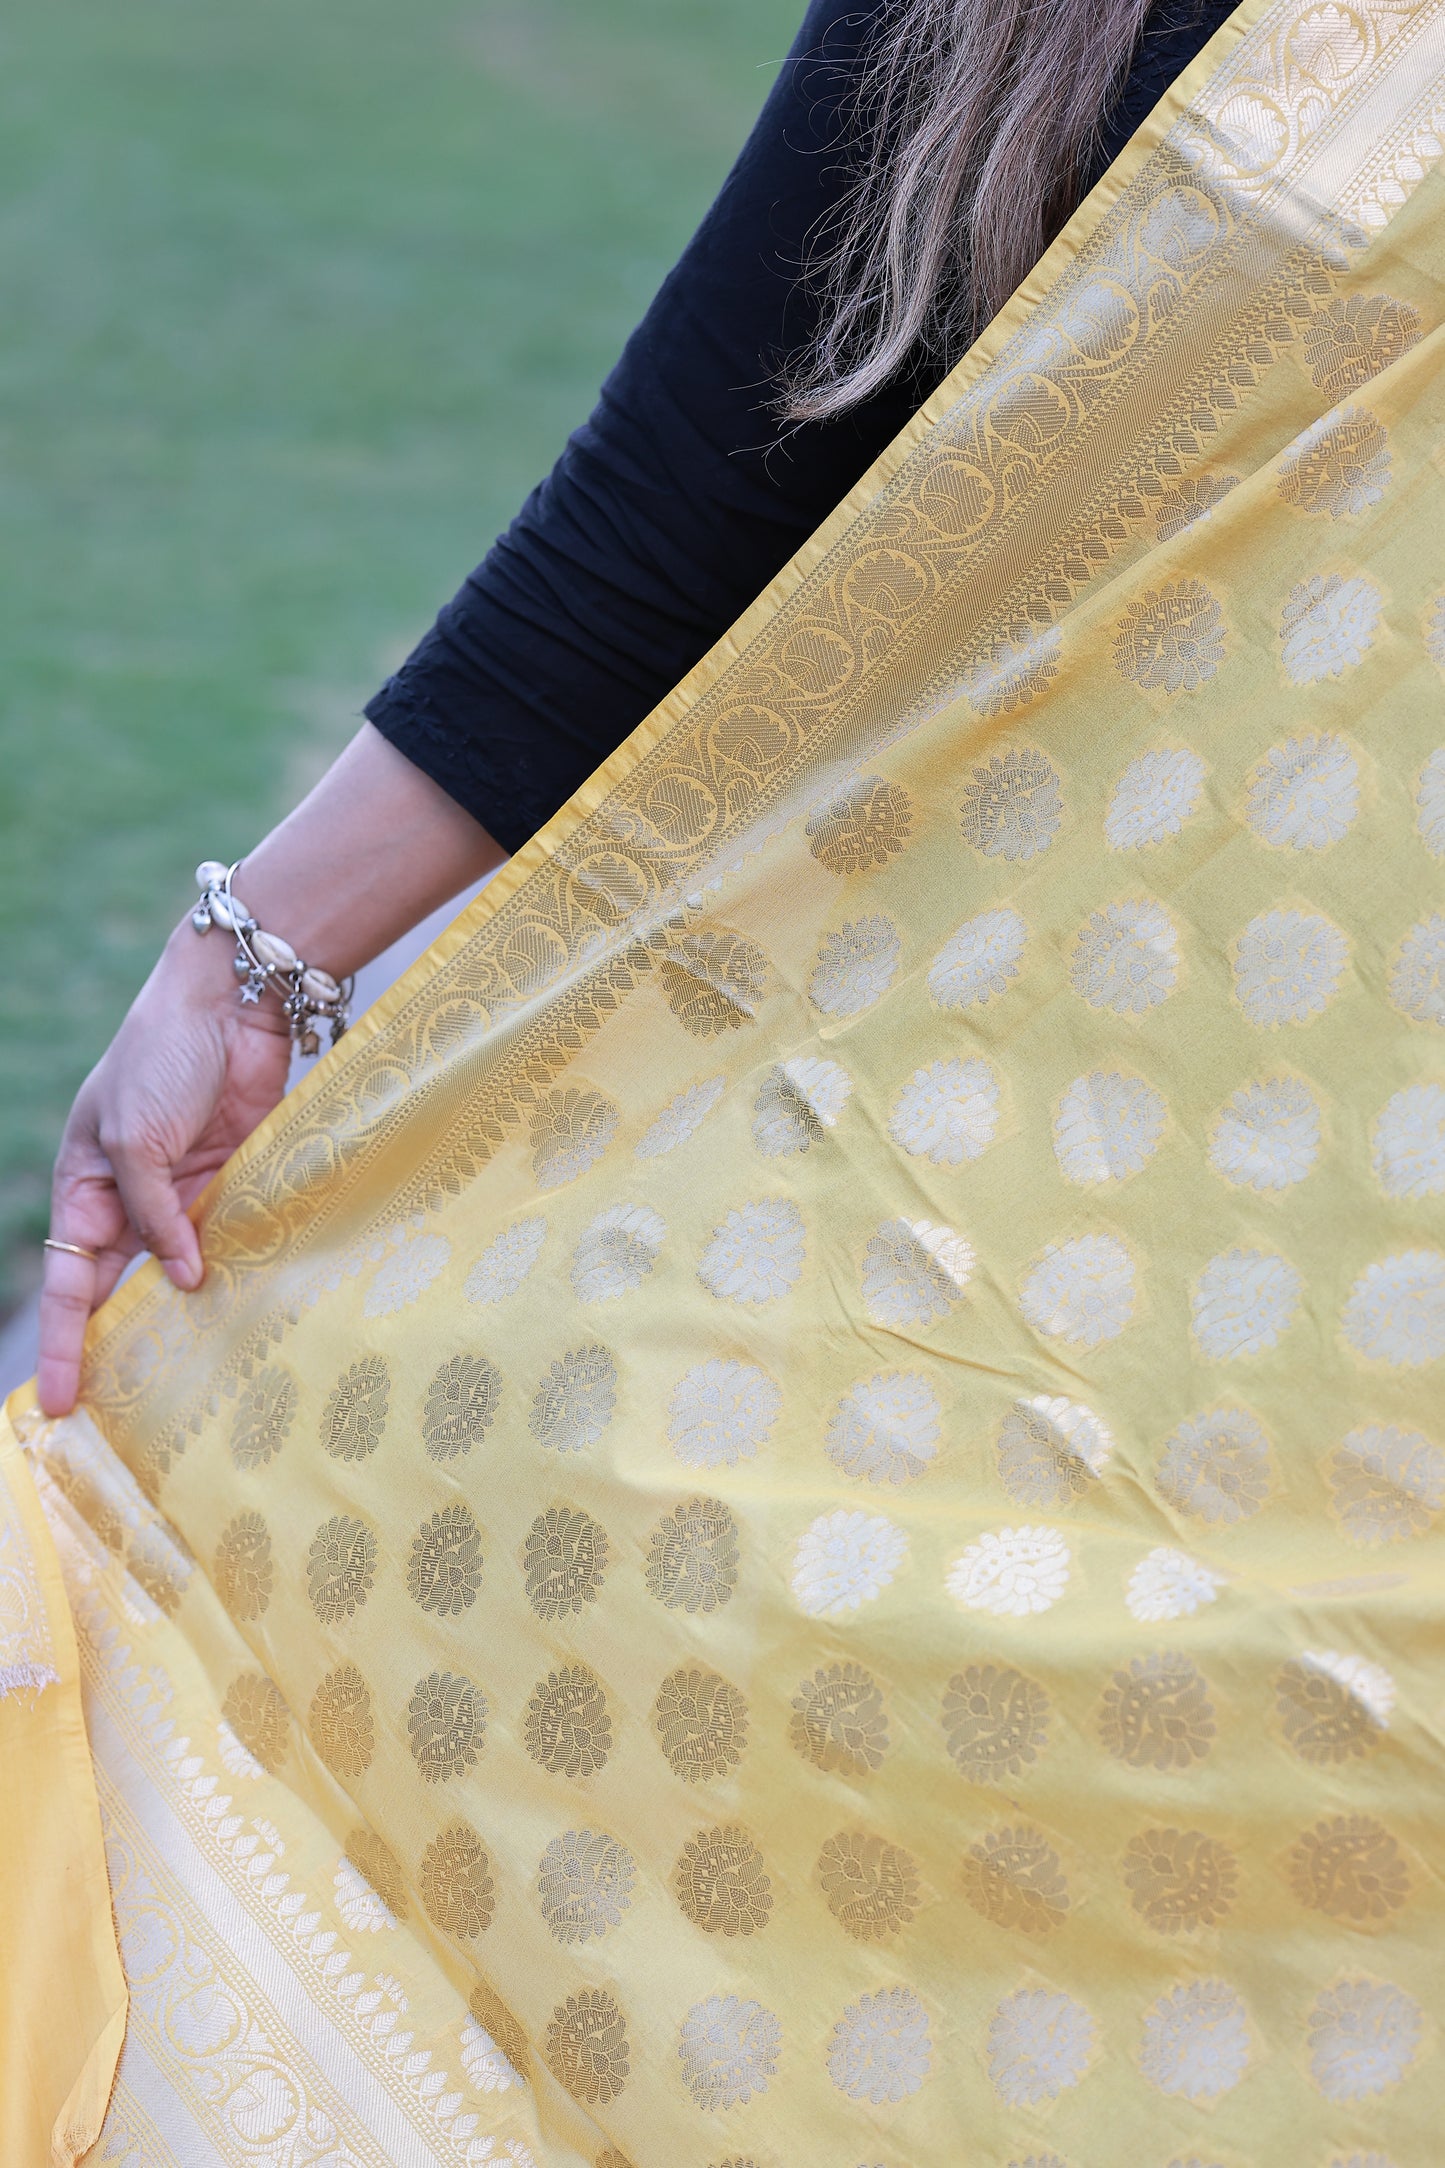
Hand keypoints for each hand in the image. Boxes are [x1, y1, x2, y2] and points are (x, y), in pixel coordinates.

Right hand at [35, 723, 503, 1419]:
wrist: (233, 999)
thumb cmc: (162, 1055)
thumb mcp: (136, 1138)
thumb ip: (156, 1214)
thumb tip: (180, 1281)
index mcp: (86, 1182)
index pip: (69, 1277)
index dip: (64, 1338)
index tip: (55, 1402)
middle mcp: (133, 1196)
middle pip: (119, 1287)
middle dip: (115, 1346)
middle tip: (118, 1418)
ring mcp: (188, 1192)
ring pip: (179, 1271)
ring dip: (183, 1318)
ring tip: (187, 1387)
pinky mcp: (238, 1180)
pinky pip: (231, 1238)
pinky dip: (234, 1273)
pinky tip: (244, 1316)